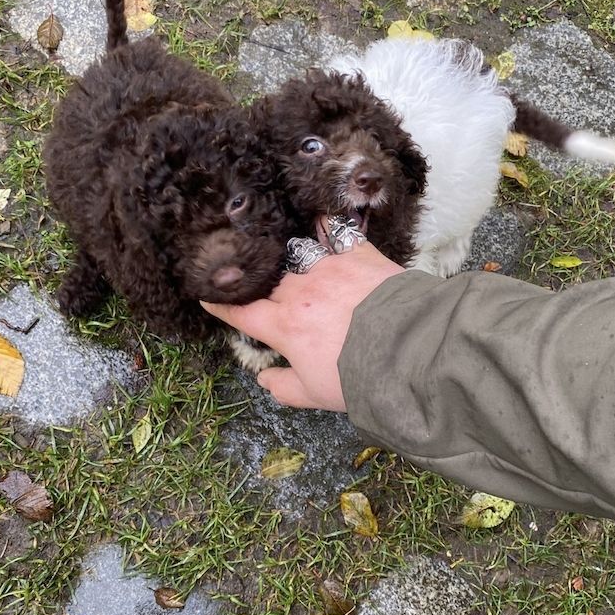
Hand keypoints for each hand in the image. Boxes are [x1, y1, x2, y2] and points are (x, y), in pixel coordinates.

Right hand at [201, 235, 403, 409]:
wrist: (405, 348)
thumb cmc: (357, 376)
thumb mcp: (315, 393)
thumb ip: (284, 387)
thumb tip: (264, 379)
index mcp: (283, 326)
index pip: (242, 314)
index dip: (222, 307)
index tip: (209, 297)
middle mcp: (298, 291)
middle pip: (269, 282)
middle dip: (260, 283)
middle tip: (255, 279)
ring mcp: (326, 268)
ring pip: (295, 254)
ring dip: (288, 255)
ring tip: (282, 249)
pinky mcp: (357, 254)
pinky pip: (335, 232)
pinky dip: (325, 226)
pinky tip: (319, 220)